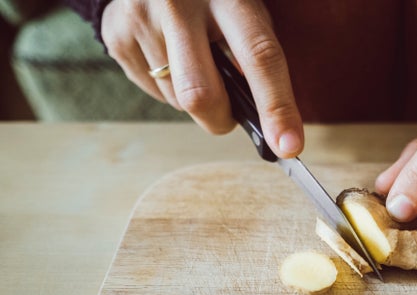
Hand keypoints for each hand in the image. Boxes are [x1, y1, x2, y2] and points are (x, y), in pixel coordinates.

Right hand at [101, 0, 302, 156]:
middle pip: (201, 94)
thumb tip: (267, 124)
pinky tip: (170, 57)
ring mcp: (141, 17)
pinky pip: (154, 92)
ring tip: (195, 63)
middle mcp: (179, 3)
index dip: (277, 107)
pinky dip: (170, 89)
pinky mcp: (115, 33)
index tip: (287, 146)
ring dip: (195, 101)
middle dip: (221, 120)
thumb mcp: (243, 13)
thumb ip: (256, 59)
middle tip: (230, 115)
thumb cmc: (214, 0)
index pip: (259, 58)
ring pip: (178, 100)